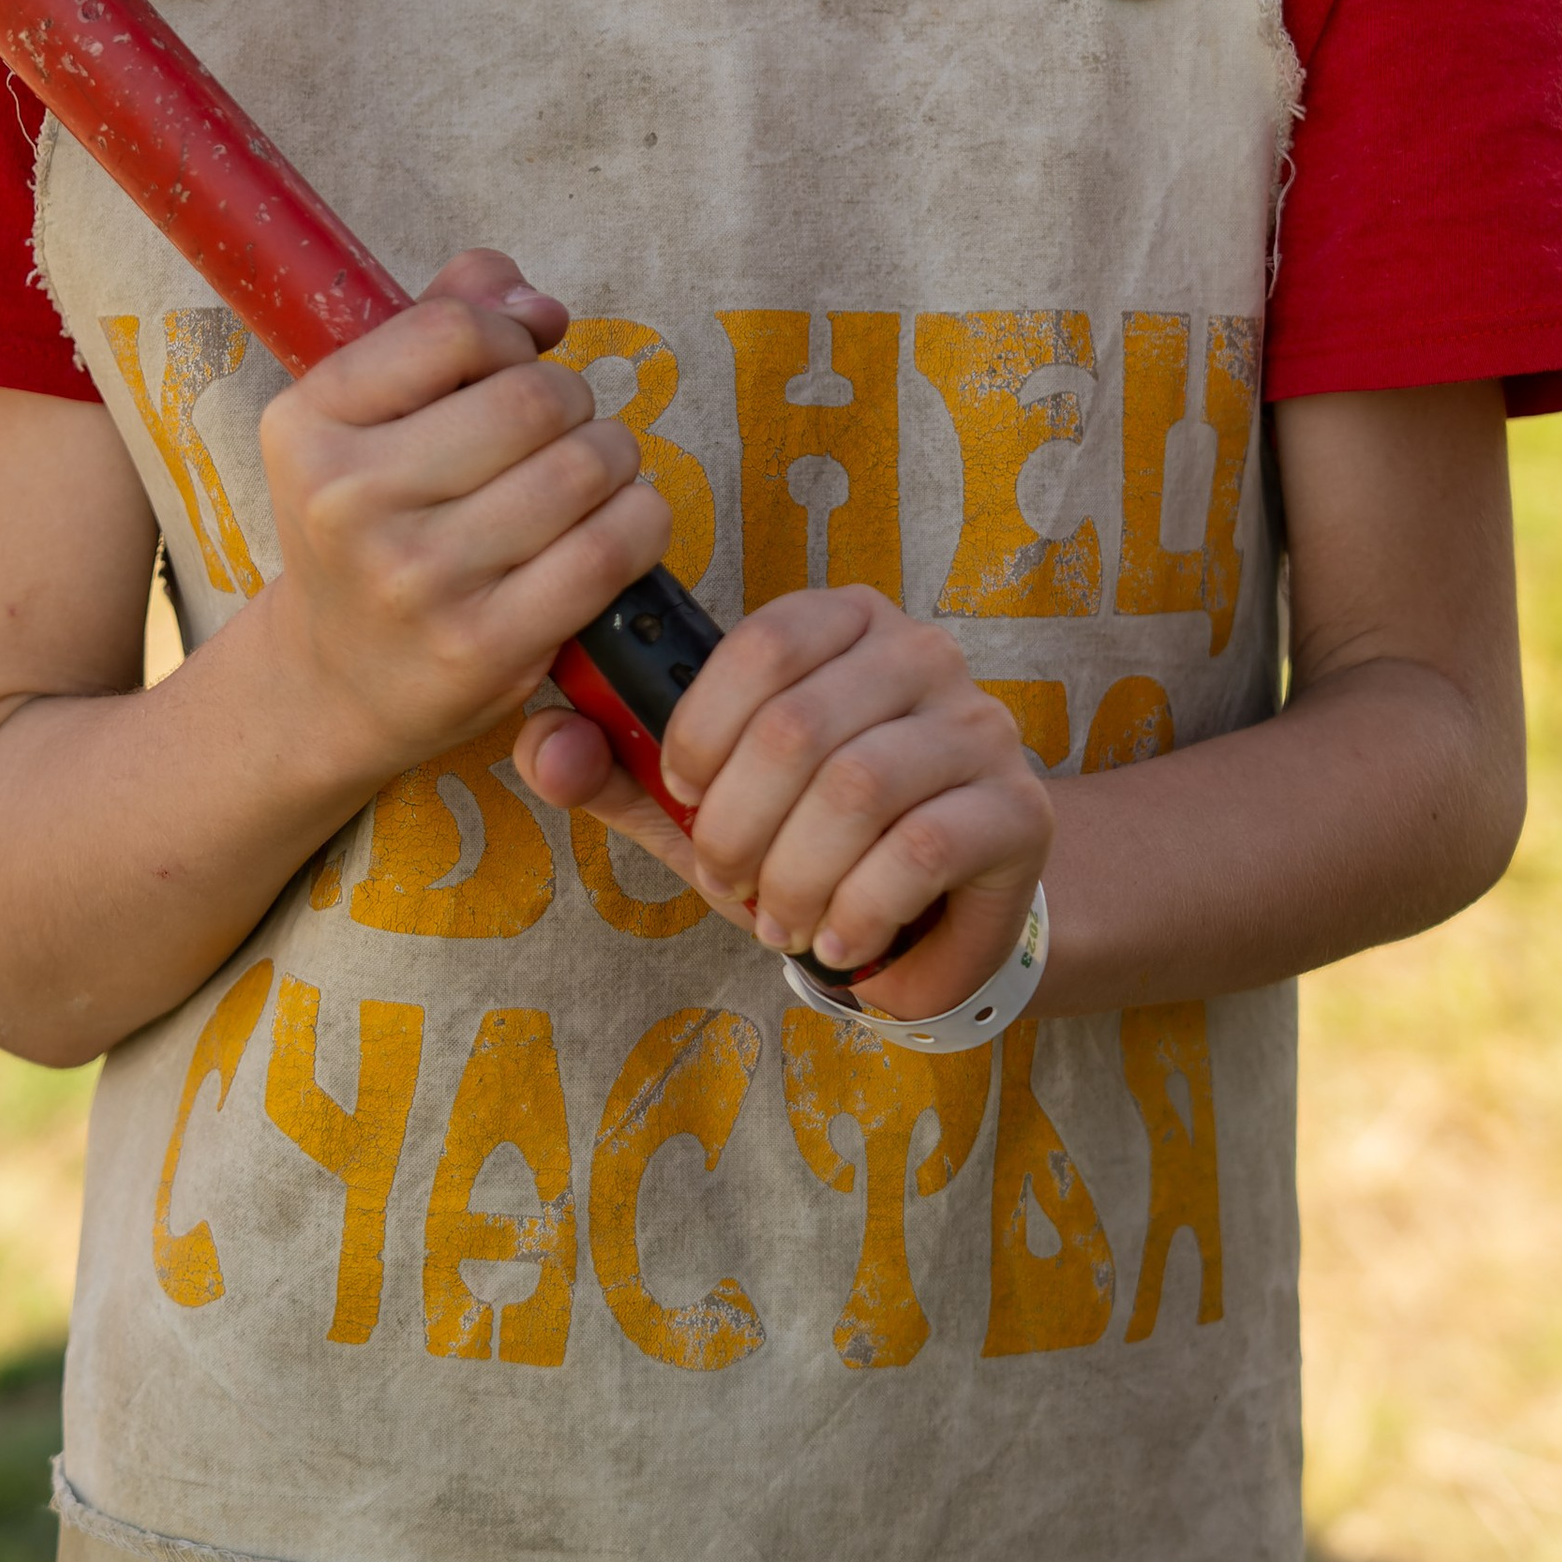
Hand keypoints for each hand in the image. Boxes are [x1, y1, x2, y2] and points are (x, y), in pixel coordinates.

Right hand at [255, 249, 670, 776]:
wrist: (337, 677)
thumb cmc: (374, 519)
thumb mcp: (368, 411)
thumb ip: (445, 317)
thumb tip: (539, 306)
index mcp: (309, 424)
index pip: (453, 331)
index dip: (506, 336)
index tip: (505, 367)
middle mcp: (349, 502)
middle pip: (533, 398)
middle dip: (570, 399)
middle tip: (557, 429)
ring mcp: (417, 580)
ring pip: (582, 467)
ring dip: (611, 457)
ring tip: (585, 476)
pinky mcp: (483, 645)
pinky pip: (607, 550)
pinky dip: (639, 520)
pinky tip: (616, 523)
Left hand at [515, 587, 1051, 1021]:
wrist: (949, 902)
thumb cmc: (816, 835)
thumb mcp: (710, 798)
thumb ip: (620, 767)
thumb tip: (544, 740)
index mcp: (841, 622)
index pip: (758, 646)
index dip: (699, 731)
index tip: (679, 793)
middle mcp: (920, 653)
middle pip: (798, 729)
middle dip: (737, 828)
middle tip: (724, 882)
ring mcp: (978, 726)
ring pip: (857, 792)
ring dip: (794, 879)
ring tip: (778, 922)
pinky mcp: (1017, 808)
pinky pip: (920, 852)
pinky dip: (857, 910)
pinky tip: (837, 939)